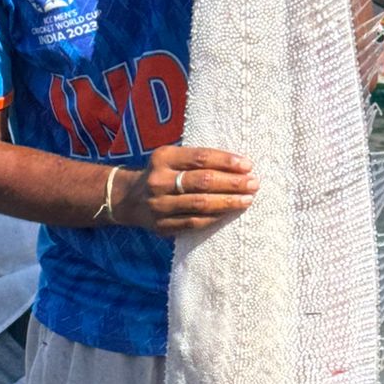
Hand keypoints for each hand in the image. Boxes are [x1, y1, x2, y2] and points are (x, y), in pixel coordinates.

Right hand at [113, 146, 258, 235]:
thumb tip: (240, 165)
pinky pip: (194, 222)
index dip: (226, 161)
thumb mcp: (172, 158)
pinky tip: (230, 213)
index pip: (200, 157)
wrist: (130, 198)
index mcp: (163, 157)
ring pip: (200, 204)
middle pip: (203, 182)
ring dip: (228, 202)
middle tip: (254, 183)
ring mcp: (159, 205)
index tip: (247, 165)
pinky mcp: (162, 225)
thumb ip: (198, 159)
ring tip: (247, 199)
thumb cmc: (164, 174)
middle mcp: (159, 180)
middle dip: (232, 183)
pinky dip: (215, 217)